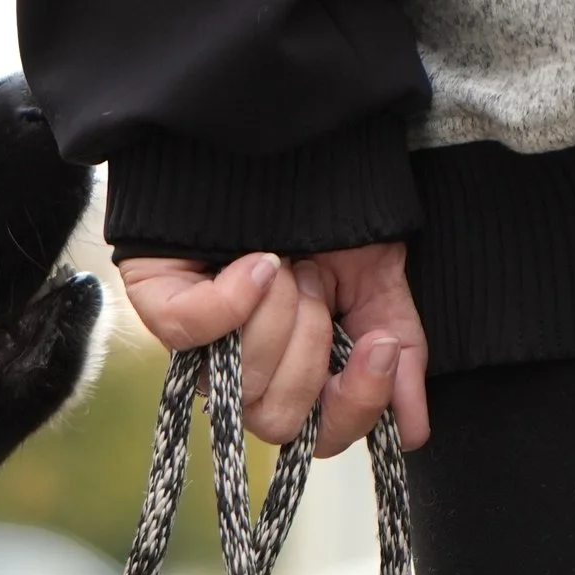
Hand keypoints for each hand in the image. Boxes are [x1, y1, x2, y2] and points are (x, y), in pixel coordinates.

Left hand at [117, 240, 429, 454]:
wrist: (286, 138)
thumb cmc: (326, 211)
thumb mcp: (377, 278)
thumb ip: (400, 351)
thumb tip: (414, 429)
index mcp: (297, 372)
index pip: (319, 435)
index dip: (353, 406)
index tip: (378, 347)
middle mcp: (244, 371)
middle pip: (277, 418)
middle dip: (310, 347)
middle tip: (316, 283)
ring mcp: (198, 345)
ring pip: (238, 379)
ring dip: (279, 310)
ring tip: (284, 260)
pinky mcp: (160, 303)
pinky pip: (189, 331)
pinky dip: (232, 296)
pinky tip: (255, 261)